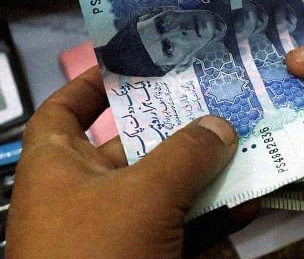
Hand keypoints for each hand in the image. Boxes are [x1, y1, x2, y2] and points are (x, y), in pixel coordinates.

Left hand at [5, 67, 255, 258]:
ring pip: (164, 188)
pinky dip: (211, 215)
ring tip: (247, 143)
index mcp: (56, 166)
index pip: (64, 109)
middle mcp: (82, 193)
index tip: (132, 63)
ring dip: (204, 172)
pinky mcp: (143, 258)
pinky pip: (179, 227)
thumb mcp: (141, 195)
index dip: (92, 83)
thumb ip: (184, 153)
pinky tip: (248, 202)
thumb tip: (218, 126)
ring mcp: (114, 230)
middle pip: (130, 145)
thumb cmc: (94, 255)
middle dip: (175, 126)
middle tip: (218, 100)